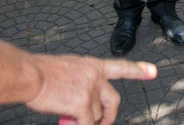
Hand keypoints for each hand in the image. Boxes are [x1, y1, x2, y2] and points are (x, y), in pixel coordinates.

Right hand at [25, 55, 155, 124]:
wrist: (30, 75)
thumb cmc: (42, 72)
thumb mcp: (69, 69)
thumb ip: (81, 82)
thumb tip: (81, 102)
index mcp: (92, 65)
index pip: (120, 67)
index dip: (138, 70)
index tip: (153, 71)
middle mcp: (96, 76)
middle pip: (113, 100)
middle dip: (109, 116)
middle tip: (103, 123)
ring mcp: (91, 90)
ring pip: (95, 115)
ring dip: (83, 120)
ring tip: (67, 117)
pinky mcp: (83, 104)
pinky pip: (86, 124)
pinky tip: (67, 122)